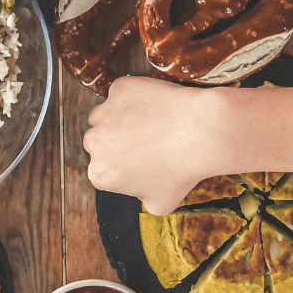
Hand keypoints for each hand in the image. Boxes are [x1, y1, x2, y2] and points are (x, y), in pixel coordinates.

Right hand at [83, 77, 223, 213]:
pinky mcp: (119, 89)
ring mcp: (105, 112)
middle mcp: (93, 142)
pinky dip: (136, 97)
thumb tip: (139, 190)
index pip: (104, 168)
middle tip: (146, 141)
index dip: (121, 165)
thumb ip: (139, 197)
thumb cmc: (181, 171)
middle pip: (100, 139)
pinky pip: (124, 93)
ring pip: (107, 114)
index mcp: (99, 174)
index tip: (140, 160)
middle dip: (117, 140)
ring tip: (152, 123)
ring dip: (121, 117)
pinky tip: (157, 107)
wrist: (199, 134)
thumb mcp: (160, 204)